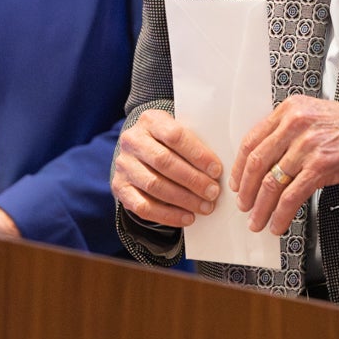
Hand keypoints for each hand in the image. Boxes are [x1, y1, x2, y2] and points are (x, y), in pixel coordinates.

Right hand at [112, 109, 222, 227]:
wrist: (138, 149)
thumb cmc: (168, 141)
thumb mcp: (178, 131)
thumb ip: (194, 143)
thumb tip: (218, 169)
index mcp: (150, 120)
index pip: (175, 136)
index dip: (197, 154)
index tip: (216, 170)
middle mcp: (132, 140)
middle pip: (164, 162)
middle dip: (193, 180)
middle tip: (214, 192)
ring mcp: (124, 165)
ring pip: (154, 185)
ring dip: (184, 199)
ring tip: (205, 206)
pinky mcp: (120, 187)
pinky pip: (143, 206)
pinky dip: (168, 215)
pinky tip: (187, 217)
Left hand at [231, 97, 338, 234]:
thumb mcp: (316, 116)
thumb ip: (290, 131)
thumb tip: (266, 162)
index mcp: (291, 110)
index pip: (252, 140)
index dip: (239, 167)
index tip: (237, 183)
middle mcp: (296, 124)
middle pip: (256, 162)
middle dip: (246, 191)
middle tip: (244, 206)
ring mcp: (309, 145)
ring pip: (271, 182)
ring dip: (261, 208)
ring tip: (258, 221)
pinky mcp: (323, 166)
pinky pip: (292, 196)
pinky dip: (281, 214)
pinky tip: (278, 223)